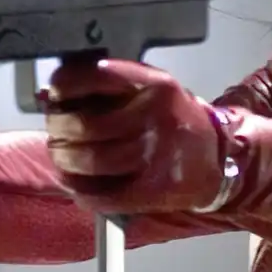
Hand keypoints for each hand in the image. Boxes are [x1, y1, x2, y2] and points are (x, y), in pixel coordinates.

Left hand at [41, 57, 225, 213]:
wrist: (217, 159)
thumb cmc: (176, 122)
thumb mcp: (154, 89)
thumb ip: (114, 86)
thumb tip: (54, 94)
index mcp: (156, 86)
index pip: (96, 76)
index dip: (66, 85)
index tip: (55, 92)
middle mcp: (157, 118)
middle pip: (86, 125)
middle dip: (59, 129)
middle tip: (55, 131)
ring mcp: (156, 156)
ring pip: (91, 161)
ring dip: (65, 161)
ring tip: (63, 157)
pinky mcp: (153, 191)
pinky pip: (104, 195)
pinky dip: (81, 191)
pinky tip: (77, 185)